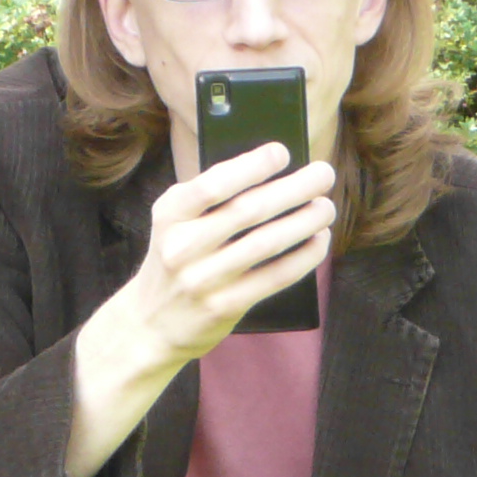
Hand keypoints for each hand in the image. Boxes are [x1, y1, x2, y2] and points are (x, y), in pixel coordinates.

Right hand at [117, 142, 337, 366]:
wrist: (150, 324)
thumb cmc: (175, 260)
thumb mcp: (175, 222)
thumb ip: (210, 198)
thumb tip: (272, 171)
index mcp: (170, 214)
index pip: (214, 184)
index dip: (252, 165)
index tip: (283, 152)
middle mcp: (183, 245)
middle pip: (249, 210)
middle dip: (294, 188)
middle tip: (324, 174)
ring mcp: (204, 279)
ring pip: (267, 242)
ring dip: (305, 221)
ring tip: (326, 207)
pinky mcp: (225, 306)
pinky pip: (275, 276)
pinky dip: (304, 256)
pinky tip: (319, 241)